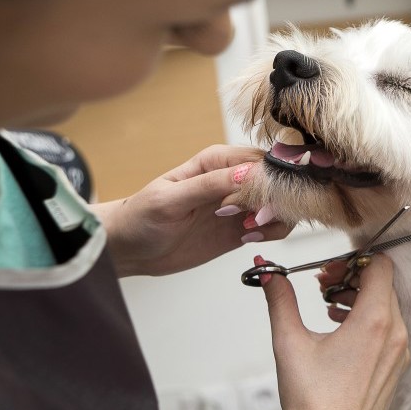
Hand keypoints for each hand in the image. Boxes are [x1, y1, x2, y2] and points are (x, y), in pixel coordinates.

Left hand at [92, 145, 290, 276]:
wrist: (130, 249)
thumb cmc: (140, 217)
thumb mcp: (170, 199)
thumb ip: (210, 185)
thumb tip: (248, 173)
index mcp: (216, 160)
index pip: (259, 160)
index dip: (268, 179)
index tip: (258, 200)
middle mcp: (232, 179)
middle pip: (278, 182)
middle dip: (275, 201)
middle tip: (252, 219)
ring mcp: (239, 204)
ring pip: (281, 204)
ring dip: (276, 218)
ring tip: (249, 230)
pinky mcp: (242, 228)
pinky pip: (273, 226)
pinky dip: (272, 232)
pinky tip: (250, 238)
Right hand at [260, 255, 409, 409]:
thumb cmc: (313, 401)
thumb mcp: (289, 342)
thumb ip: (280, 299)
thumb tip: (270, 274)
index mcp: (375, 320)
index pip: (381, 266)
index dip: (353, 261)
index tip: (328, 273)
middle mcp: (396, 334)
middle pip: (384, 285)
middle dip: (352, 279)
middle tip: (323, 288)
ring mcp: (400, 353)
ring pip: (388, 307)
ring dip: (359, 300)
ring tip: (328, 310)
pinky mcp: (397, 368)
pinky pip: (390, 330)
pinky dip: (368, 322)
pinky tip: (340, 333)